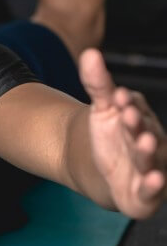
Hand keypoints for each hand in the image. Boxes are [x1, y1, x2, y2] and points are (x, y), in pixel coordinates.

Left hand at [79, 48, 165, 217]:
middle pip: (144, 131)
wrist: (106, 174)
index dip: (127, 103)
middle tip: (129, 114)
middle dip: (138, 124)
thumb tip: (90, 53)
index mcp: (140, 120)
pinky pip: (152, 188)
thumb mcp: (102, 110)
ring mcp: (151, 166)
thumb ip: (97, 84)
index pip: (134, 109)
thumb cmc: (111, 139)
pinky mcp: (147, 192)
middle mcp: (151, 142)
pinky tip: (155, 178)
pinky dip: (154, 184)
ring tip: (145, 141)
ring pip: (150, 158)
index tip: (117, 96)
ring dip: (149, 150)